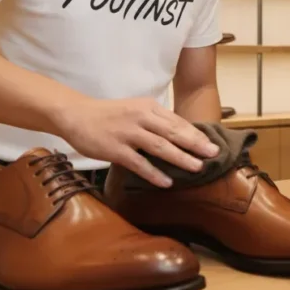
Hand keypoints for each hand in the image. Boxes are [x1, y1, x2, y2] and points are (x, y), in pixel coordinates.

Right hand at [54, 97, 220, 187]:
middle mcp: (141, 117)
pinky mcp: (115, 149)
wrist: (76, 114)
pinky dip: (154, 173)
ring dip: (180, 158)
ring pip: (160, 147)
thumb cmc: (109, 115)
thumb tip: (180, 136)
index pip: (177, 122)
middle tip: (213, 155)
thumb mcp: (135, 110)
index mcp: (148, 107)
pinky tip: (166, 182)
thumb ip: (155, 121)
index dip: (196, 134)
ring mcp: (128, 133)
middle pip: (174, 132)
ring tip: (197, 168)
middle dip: (196, 145)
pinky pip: (138, 163)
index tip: (212, 145)